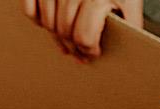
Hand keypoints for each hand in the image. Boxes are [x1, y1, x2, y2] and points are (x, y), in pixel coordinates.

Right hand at [22, 0, 142, 60]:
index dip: (89, 51)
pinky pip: (29, 10)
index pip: (84, 37)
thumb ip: (129, 24)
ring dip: (57, 37)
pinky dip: (36, 20)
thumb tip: (127, 51)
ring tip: (68, 42)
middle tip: (80, 53)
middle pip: (65, 32)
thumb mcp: (130, 3)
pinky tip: (49, 23)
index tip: (93, 53)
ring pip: (48, 24)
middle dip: (74, 48)